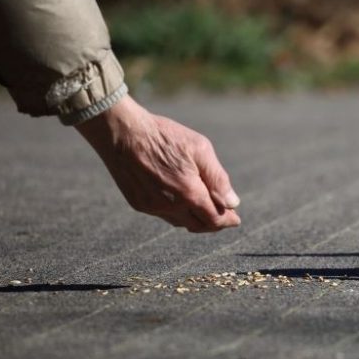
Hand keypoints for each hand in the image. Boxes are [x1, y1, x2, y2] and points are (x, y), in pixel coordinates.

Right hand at [75, 95, 240, 231]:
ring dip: (195, 219)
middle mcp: (170, 206)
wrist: (122, 133)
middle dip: (214, 223)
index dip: (227, 221)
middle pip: (199, 225)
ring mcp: (152, 207)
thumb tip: (232, 203)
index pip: (214, 219)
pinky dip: (177, 213)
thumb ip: (218, 179)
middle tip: (224, 216)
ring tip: (205, 209)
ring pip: (181, 222)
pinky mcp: (138, 204)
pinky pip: (163, 215)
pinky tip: (182, 203)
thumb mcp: (200, 149)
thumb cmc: (164, 137)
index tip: (235, 219)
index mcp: (189, 194)